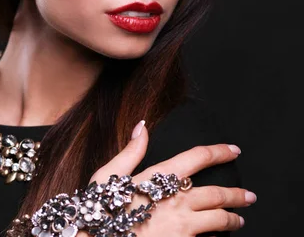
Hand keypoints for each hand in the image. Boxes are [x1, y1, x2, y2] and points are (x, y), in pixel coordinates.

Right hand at [89, 122, 255, 235]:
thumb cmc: (100, 210)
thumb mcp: (108, 175)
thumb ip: (131, 150)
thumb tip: (143, 124)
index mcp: (160, 177)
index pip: (198, 157)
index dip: (219, 152)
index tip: (234, 150)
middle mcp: (175, 200)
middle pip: (217, 193)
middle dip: (238, 194)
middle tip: (250, 196)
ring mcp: (181, 227)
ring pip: (219, 220)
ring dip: (233, 219)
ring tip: (240, 219)